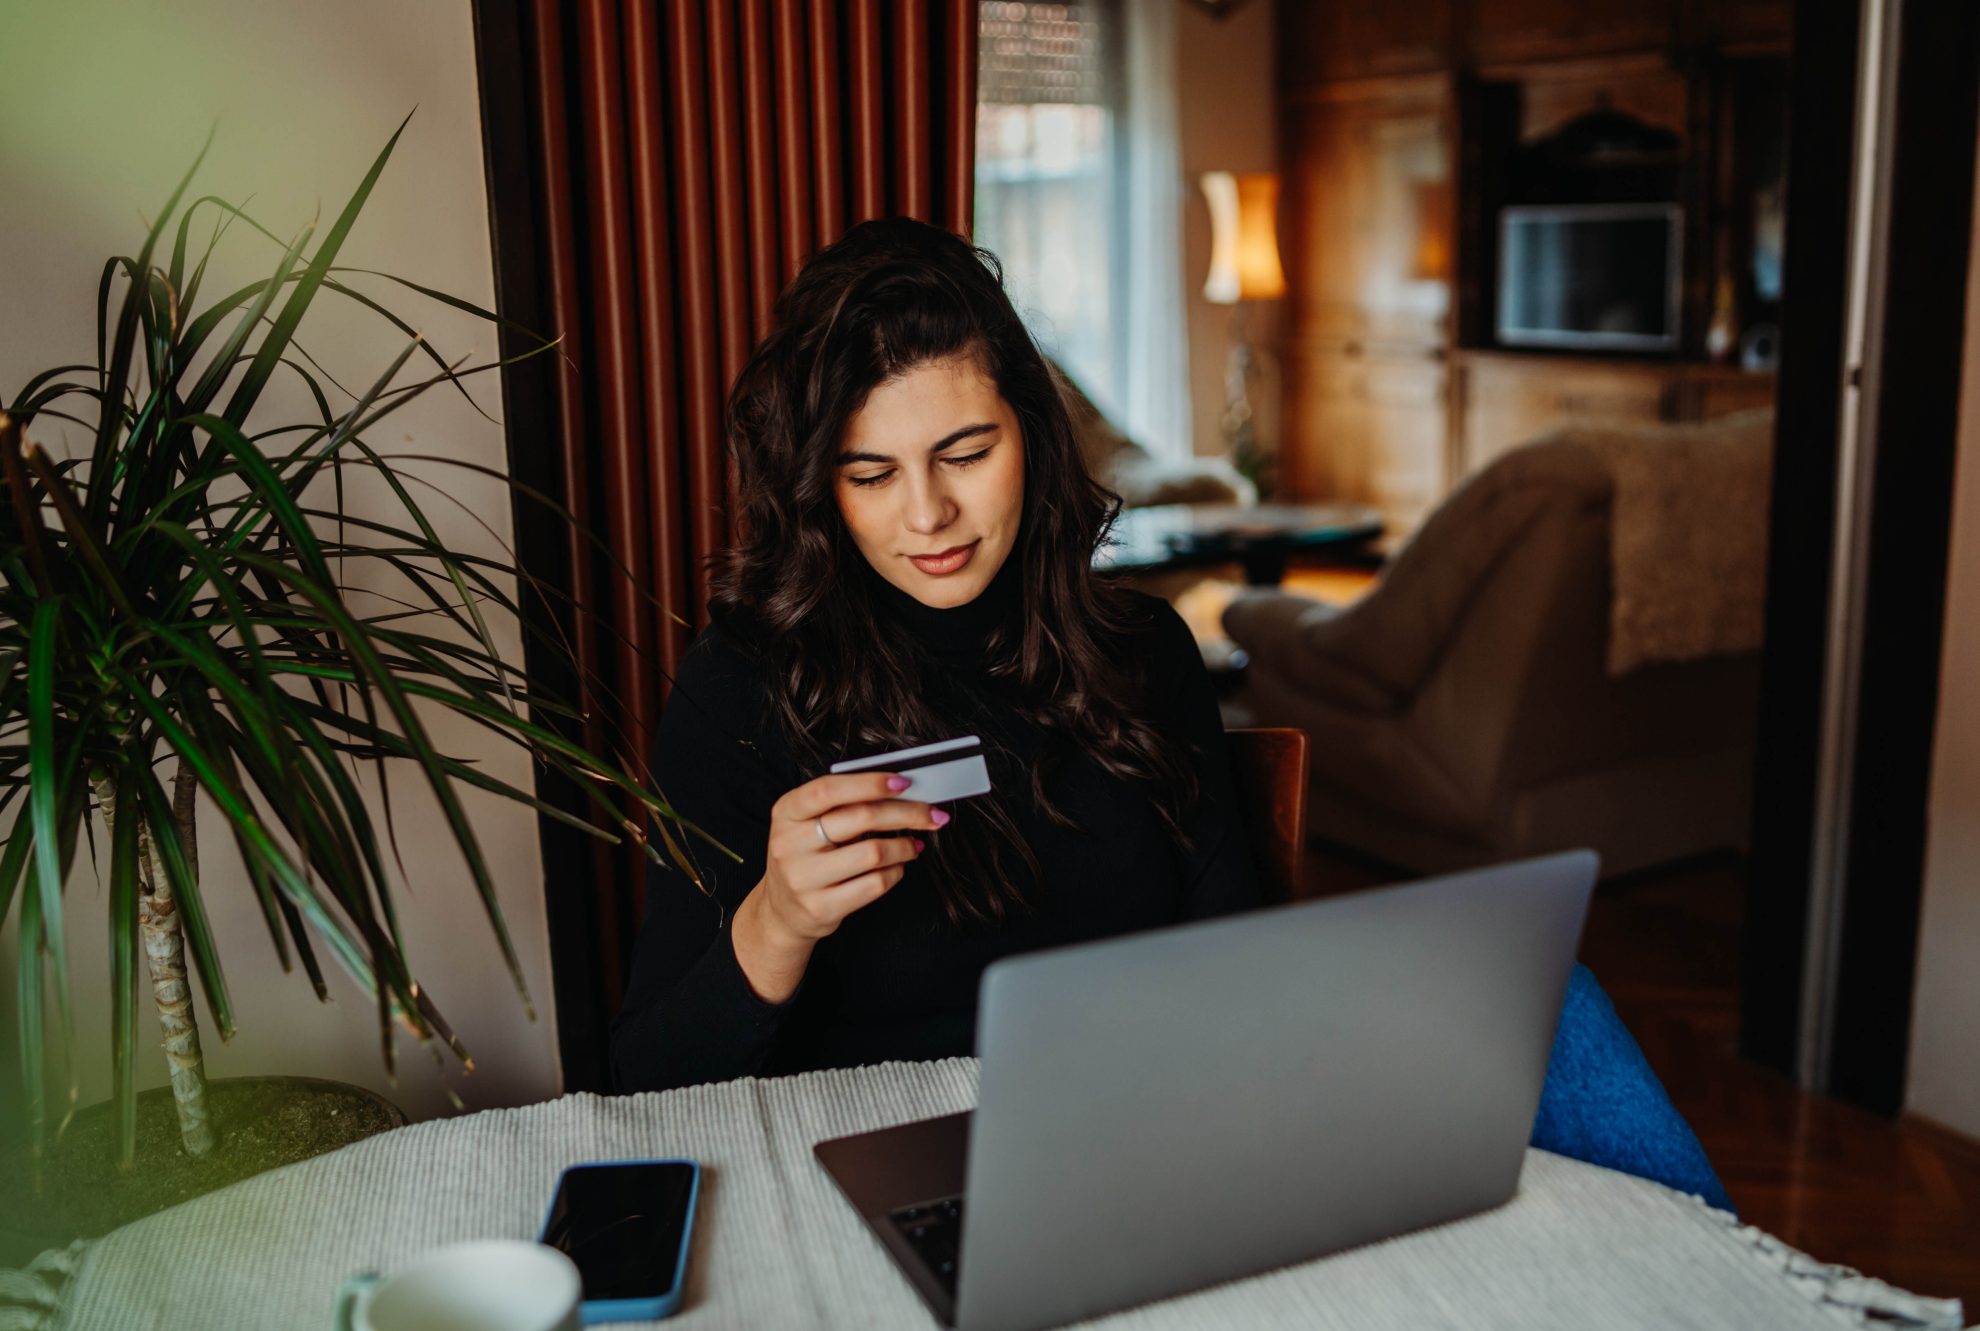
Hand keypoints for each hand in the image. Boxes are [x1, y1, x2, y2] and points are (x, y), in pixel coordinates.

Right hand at [732, 772, 948, 1001]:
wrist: (782, 911)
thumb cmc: (806, 856)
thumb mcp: (807, 824)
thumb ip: (843, 805)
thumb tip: (900, 790)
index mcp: (787, 812)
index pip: (829, 789)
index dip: (870, 783)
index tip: (904, 782)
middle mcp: (789, 843)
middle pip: (860, 818)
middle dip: (906, 813)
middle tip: (931, 815)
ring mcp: (803, 878)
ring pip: (873, 853)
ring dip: (905, 846)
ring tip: (914, 844)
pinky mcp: (821, 907)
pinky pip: (874, 884)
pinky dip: (896, 872)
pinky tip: (897, 866)